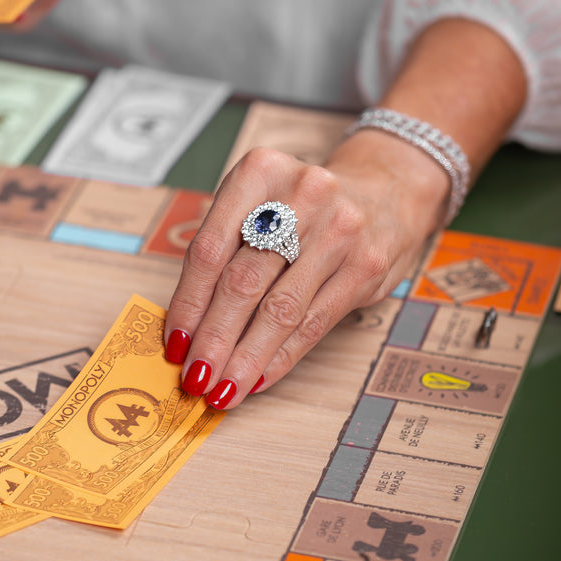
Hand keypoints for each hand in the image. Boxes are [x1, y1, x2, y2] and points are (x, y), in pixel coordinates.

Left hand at [164, 134, 449, 409]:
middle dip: (213, 339)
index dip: (187, 303)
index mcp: (259, 172)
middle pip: (242, 281)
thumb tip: (188, 324)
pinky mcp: (366, 265)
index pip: (210, 249)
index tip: (173, 344)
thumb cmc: (306, 206)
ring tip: (224, 388)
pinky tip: (260, 377)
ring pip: (279, 309)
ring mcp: (339, 230)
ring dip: (245, 357)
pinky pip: (314, 322)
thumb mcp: (262, 201)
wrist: (387, 189)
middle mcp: (301, 195)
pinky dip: (281, 356)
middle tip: (194, 378)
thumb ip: (227, 247)